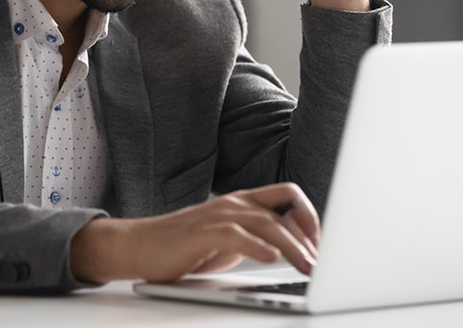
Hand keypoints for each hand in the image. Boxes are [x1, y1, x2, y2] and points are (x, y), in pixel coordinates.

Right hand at [70, 183, 319, 283]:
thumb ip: (258, 238)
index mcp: (243, 201)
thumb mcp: (230, 240)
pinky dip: (258, 247)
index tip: (323, 244)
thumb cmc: (185, 247)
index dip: (311, 217)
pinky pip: (237, 235)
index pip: (288, 195)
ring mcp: (218, 215)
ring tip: (307, 267)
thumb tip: (294, 250)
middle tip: (322, 262)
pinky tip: (272, 260)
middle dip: (309, 235)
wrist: (140, 245)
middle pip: (284, 208)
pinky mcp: (202, 232)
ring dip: (292, 247)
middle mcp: (234, 203)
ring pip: (267, 223)